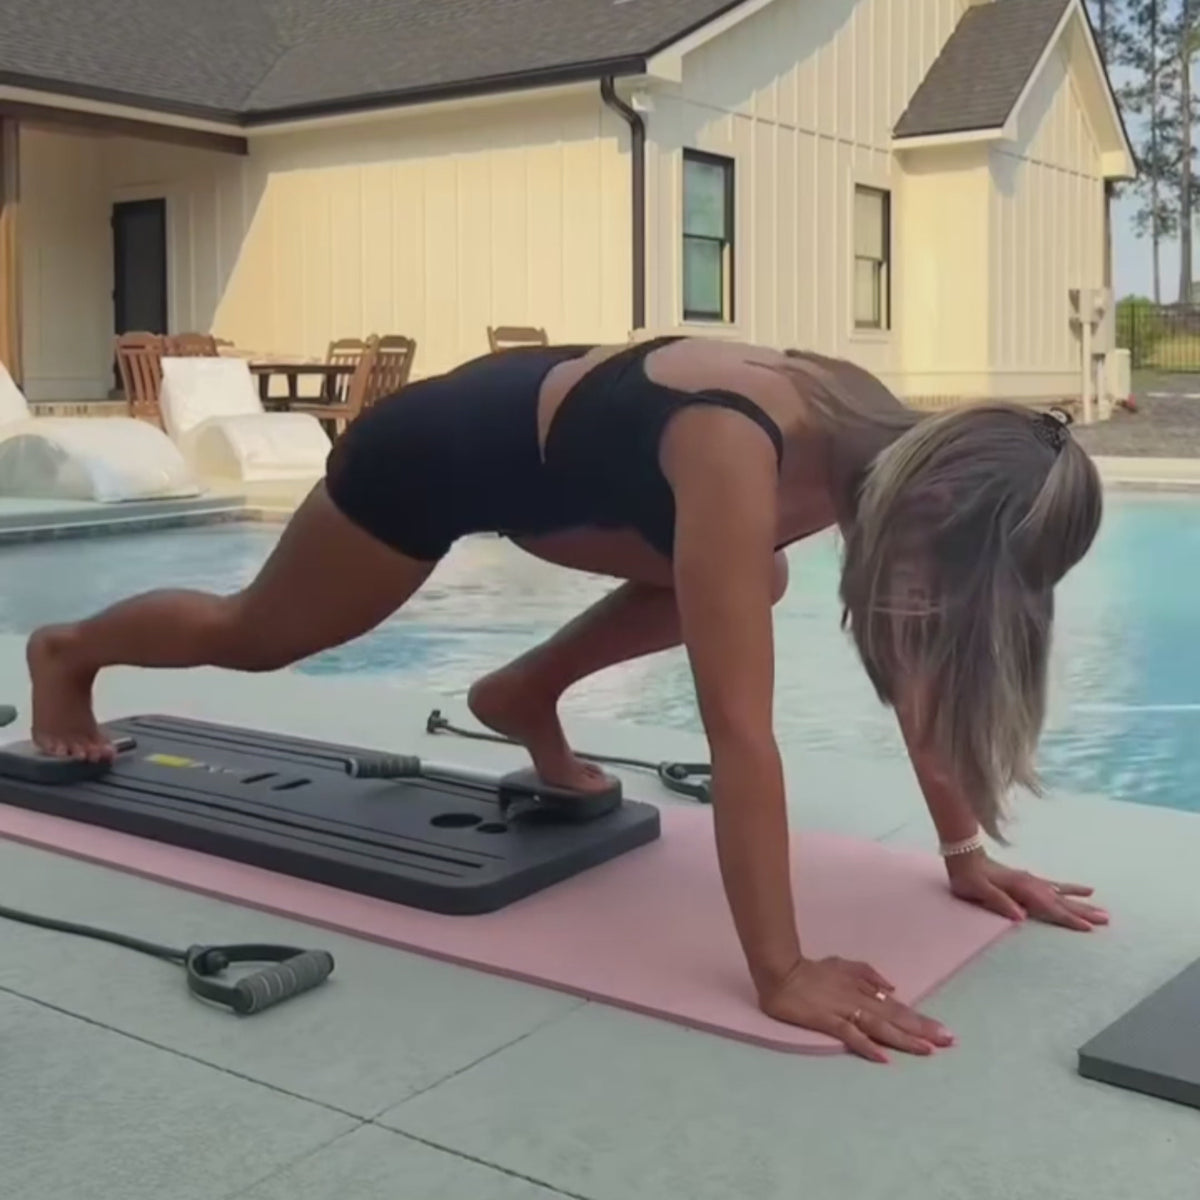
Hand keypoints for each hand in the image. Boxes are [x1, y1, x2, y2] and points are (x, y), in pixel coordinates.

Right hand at [758, 956, 955, 1062]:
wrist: (780, 970)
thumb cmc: (810, 970)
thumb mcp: (842, 964)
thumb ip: (866, 974)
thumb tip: (892, 988)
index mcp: (863, 990)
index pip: (898, 1008)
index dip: (921, 1020)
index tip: (945, 1032)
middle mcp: (859, 1000)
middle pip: (895, 1017)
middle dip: (923, 1030)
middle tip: (950, 1041)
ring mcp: (843, 1010)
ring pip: (879, 1026)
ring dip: (904, 1038)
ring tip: (927, 1050)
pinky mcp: (826, 1020)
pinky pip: (850, 1034)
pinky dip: (867, 1045)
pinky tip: (883, 1057)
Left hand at [946, 853, 1108, 931]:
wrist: (963, 855)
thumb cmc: (968, 877)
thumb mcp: (978, 891)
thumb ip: (999, 902)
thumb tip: (1021, 917)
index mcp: (1022, 889)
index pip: (1050, 907)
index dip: (1069, 918)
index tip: (1089, 928)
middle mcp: (1031, 884)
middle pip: (1062, 900)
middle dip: (1084, 911)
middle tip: (1107, 919)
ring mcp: (1031, 880)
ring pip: (1061, 893)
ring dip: (1080, 901)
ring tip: (1101, 906)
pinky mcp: (1027, 878)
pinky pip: (1054, 885)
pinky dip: (1068, 888)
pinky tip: (1080, 889)